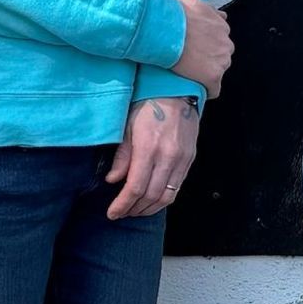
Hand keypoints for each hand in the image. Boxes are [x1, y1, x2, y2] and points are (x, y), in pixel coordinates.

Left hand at [106, 97, 200, 218]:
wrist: (178, 91)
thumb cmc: (149, 105)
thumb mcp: (128, 127)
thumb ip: (122, 156)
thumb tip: (112, 180)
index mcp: (148, 148)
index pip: (135, 187)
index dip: (122, 205)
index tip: (112, 213)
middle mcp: (168, 156)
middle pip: (151, 196)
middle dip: (134, 209)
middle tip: (121, 213)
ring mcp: (182, 159)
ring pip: (167, 197)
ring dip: (149, 208)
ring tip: (136, 210)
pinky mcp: (190, 159)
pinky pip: (178, 187)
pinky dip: (164, 199)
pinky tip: (152, 199)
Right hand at [172, 0, 232, 97]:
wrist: (166, 31)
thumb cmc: (176, 14)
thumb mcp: (193, 0)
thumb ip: (209, 9)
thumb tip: (220, 15)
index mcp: (222, 26)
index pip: (220, 39)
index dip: (207, 45)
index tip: (196, 48)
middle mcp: (226, 44)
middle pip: (221, 55)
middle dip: (209, 57)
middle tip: (191, 60)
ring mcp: (222, 61)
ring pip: (218, 70)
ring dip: (207, 72)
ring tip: (190, 75)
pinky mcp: (213, 77)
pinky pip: (214, 89)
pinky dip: (206, 90)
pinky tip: (196, 89)